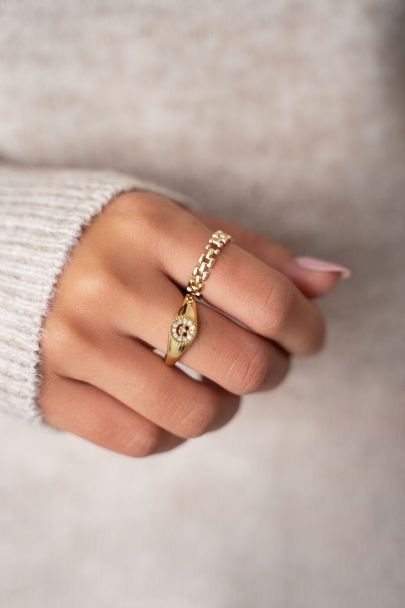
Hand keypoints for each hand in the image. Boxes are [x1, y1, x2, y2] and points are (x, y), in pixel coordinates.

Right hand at [39, 192, 346, 456]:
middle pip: (240, 363)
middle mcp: (108, 283)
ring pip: (195, 413)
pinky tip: (169, 400)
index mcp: (151, 228)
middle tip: (261, 359)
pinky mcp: (51, 390)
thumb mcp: (183, 229)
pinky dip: (174, 430)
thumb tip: (331, 280)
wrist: (13, 259)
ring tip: (217, 384)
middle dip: (270, 370)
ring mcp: (73, 341)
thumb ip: (258, 256)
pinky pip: (143, 439)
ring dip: (225, 406)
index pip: (265, 297)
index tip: (306, 336)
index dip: (305, 329)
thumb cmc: (118, 245)